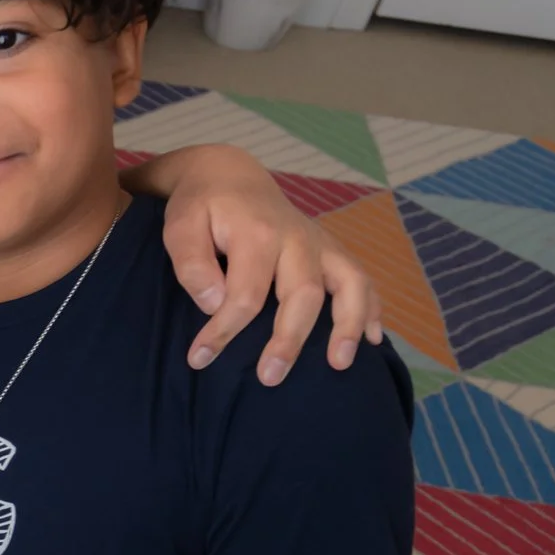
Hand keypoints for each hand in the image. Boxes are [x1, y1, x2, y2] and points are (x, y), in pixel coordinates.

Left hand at [153, 145, 383, 383]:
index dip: (224, 331)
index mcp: (258, 233)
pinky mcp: (331, 251)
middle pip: (302, 295)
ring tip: (339, 363)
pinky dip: (373, 309)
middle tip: (269, 378)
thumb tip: (216, 303)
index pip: (246, 295)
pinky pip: (362, 279)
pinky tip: (374, 340)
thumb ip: (192, 264)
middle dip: (288, 340)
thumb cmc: (203, 207)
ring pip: (349, 284)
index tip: (200, 358)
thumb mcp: (181, 226)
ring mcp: (320, 244)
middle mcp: (297, 238)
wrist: (230, 176)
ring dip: (348, 325)